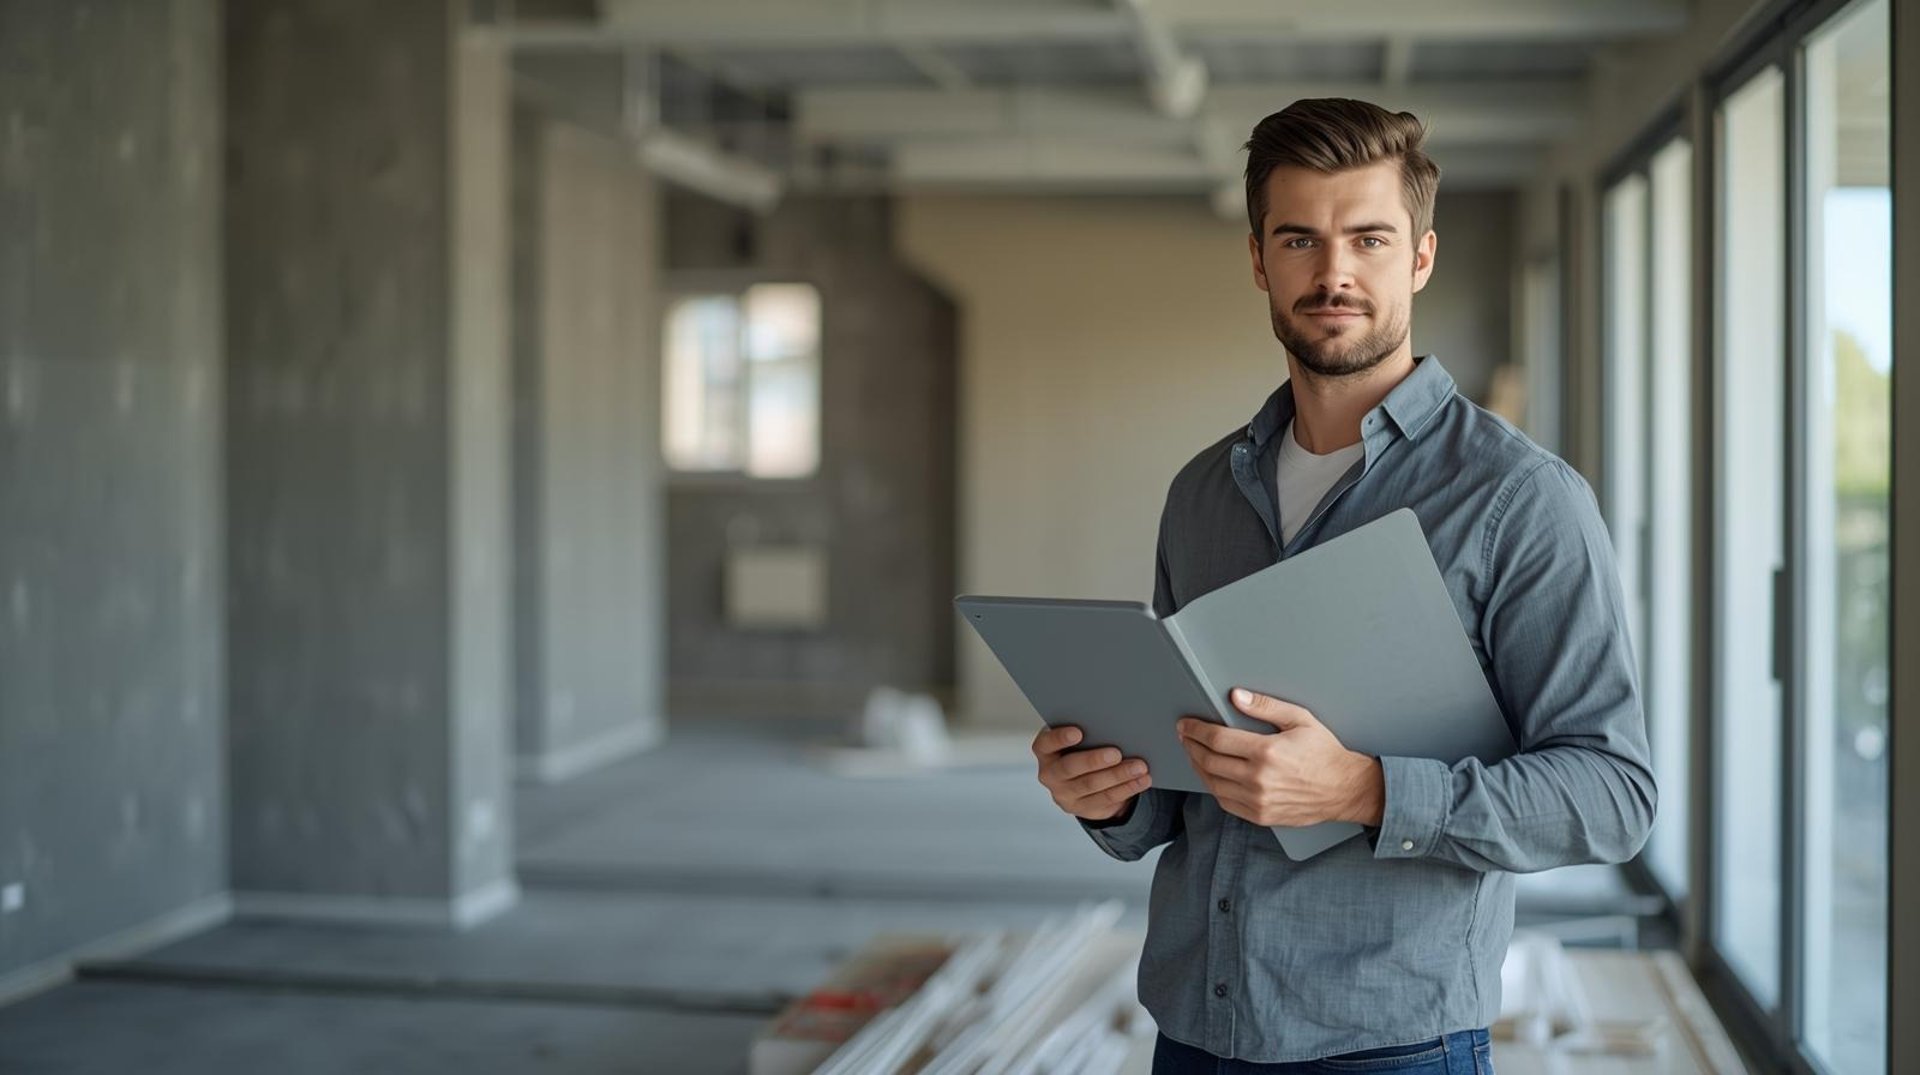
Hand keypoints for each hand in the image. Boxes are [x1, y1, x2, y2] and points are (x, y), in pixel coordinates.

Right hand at [1032, 725, 1152, 821]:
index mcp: (1045, 751)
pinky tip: (1142, 780)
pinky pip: (1106, 799)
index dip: (1059, 738)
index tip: (1078, 732)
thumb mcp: (1080, 739)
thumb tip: (1115, 724)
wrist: (1085, 778)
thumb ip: (1088, 732)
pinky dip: (1127, 788)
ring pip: (1091, 785)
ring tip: (1139, 767)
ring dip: (1118, 775)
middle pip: (1070, 767)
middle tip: (1117, 753)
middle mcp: (1050, 774)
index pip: (1046, 744)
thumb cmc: (1083, 747)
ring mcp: (1064, 794)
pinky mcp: (1081, 808)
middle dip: (1094, 760)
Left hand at [1177, 688, 1383, 827]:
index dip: (1196, 730)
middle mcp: (1259, 779)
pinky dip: (1212, 787)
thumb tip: (1236, 696)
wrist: (1344, 789)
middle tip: (1185, 736)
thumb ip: (1265, 707)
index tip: (1186, 724)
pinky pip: (1225, 802)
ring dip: (1198, 766)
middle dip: (1191, 746)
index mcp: (1267, 752)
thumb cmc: (1324, 753)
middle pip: (1209, 761)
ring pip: (1213, 783)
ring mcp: (1258, 801)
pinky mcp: (1260, 815)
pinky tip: (1211, 775)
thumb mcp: (1299, 719)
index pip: (1217, 739)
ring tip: (1194, 753)